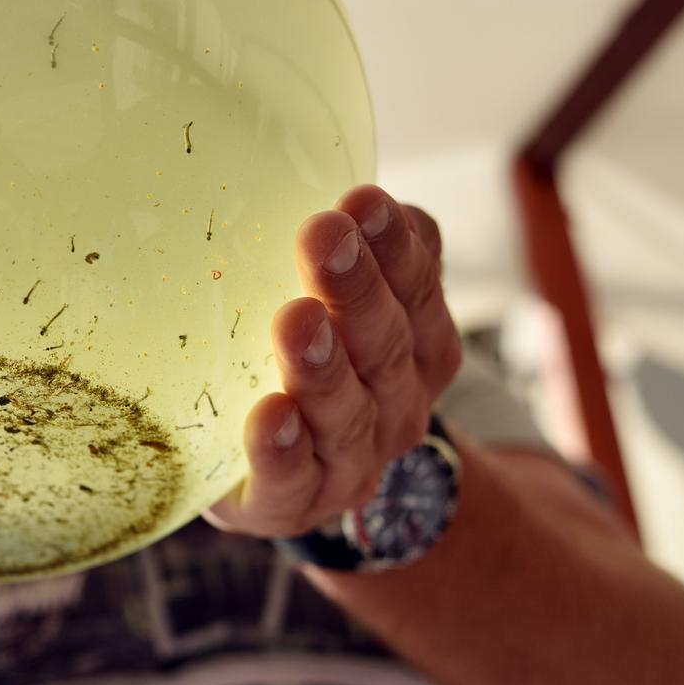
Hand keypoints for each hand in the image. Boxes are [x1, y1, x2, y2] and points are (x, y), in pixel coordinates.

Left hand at [205, 186, 461, 537]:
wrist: (287, 481)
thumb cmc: (307, 363)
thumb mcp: (337, 301)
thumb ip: (347, 245)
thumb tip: (343, 179)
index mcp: (413, 343)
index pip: (416, 287)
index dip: (396, 245)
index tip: (363, 197)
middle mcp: (394, 402)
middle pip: (384, 344)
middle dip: (357, 288)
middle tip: (323, 235)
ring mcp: (348, 460)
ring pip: (345, 413)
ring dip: (322, 366)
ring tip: (294, 320)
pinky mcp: (291, 505)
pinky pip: (290, 481)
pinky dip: (281, 450)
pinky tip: (267, 415)